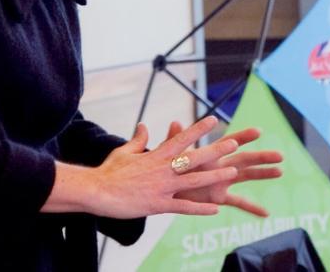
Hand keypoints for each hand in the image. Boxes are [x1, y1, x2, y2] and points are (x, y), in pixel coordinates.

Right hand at [87, 115, 241, 217]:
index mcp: (156, 155)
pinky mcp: (158, 205)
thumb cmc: (109, 171)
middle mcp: (163, 169)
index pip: (182, 138)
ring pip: (194, 181)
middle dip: (215, 150)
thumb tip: (143, 125)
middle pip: (194, 158)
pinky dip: (200, 208)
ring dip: (215, 177)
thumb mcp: (124, 151)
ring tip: (233, 173)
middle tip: (234, 143)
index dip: (199, 129)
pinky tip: (215, 209)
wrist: (96, 192)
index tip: (214, 119)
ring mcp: (162, 187)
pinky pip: (183, 207)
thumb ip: (139, 140)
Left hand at [165, 121, 283, 217]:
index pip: (230, 142)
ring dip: (263, 174)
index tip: (258, 131)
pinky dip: (252, 208)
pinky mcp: (219, 197)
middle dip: (262, 157)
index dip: (243, 137)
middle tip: (280, 155)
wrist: (164, 187)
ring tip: (280, 172)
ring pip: (247, 177)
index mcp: (211, 153)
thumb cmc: (168, 167)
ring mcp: (222, 181)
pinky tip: (266, 214)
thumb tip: (175, 123)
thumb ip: (175, 141)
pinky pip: (238, 202)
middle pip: (246, 159)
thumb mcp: (171, 154)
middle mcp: (221, 165)